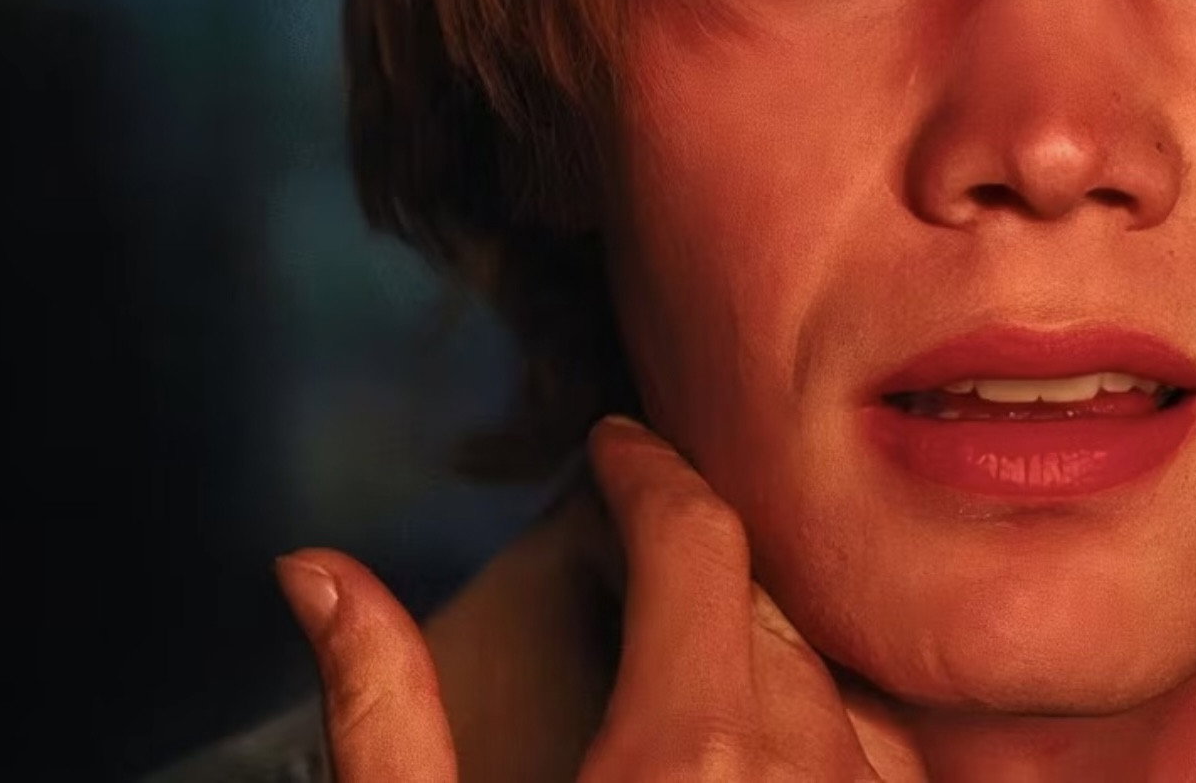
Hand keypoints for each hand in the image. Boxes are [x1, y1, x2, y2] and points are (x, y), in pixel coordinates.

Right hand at [275, 416, 928, 780]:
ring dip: (761, 653)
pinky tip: (765, 751)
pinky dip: (826, 733)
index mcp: (683, 756)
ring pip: (833, 681)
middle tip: (632, 553)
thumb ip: (382, 717)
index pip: (695, 539)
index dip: (650, 473)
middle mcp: (802, 774)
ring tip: (691, 664)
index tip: (619, 445)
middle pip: (764, 606)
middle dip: (694, 566)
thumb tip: (314, 575)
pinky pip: (882, 757)